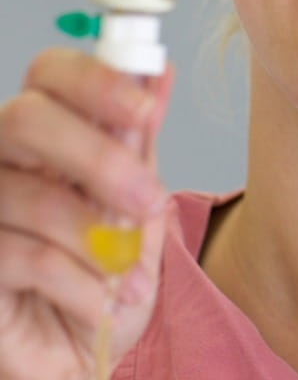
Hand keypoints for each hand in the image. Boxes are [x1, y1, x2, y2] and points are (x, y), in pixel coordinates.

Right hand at [0, 48, 171, 378]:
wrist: (83, 349)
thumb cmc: (108, 269)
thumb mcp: (138, 202)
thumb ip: (140, 140)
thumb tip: (160, 70)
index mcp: (46, 131)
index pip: (49, 72)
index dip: (95, 82)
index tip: (144, 108)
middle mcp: (1, 158)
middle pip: (27, 118)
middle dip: (100, 158)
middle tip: (149, 199)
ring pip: (34, 197)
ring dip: (101, 242)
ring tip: (132, 275)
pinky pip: (27, 258)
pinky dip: (81, 284)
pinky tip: (105, 302)